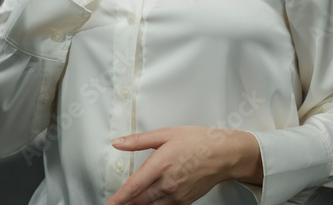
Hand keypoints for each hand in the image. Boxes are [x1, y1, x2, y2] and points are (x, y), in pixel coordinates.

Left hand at [104, 127, 262, 204]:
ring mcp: (176, 195)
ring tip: (129, 203)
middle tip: (115, 203)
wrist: (224, 155)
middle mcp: (167, 184)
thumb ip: (138, 140)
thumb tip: (118, 142)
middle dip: (125, 204)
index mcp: (160, 165)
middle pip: (138, 201)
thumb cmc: (198, 142)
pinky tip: (149, 203)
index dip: (117, 199)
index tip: (108, 204)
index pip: (133, 187)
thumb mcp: (165, 134)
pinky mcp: (184, 201)